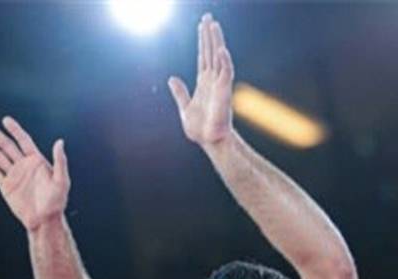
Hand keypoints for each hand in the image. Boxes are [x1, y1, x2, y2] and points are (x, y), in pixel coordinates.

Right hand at [0, 117, 68, 231]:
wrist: (44, 221)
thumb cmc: (56, 202)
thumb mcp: (62, 181)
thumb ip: (60, 161)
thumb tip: (60, 141)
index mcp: (37, 161)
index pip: (24, 141)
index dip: (15, 130)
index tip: (5, 120)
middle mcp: (24, 165)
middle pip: (7, 146)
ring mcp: (14, 175)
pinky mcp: (6, 186)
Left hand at [168, 13, 234, 147]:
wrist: (209, 142)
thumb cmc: (200, 129)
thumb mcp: (184, 108)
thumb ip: (180, 92)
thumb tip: (172, 79)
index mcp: (203, 82)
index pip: (203, 56)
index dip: (202, 40)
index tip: (202, 25)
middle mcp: (212, 80)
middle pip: (210, 51)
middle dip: (209, 34)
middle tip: (208, 16)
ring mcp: (219, 84)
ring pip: (218, 57)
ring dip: (216, 41)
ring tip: (213, 25)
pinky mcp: (224, 91)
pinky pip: (225, 73)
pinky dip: (224, 61)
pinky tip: (220, 49)